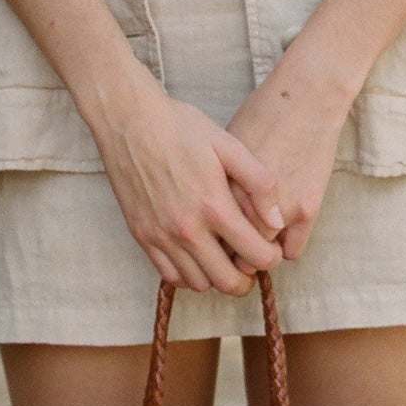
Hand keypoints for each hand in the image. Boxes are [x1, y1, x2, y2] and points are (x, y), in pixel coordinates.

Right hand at [93, 76, 286, 293]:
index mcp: (214, 206)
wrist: (129, 121)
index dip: (271, 257)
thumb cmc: (181, 128)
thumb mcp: (229, 146)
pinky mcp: (141, 236)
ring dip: (217, 277)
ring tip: (224, 257)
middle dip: (247, 278)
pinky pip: (169, 275)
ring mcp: (161, 235)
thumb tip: (276, 222)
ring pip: (198, 283)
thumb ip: (260, 184)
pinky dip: (188, 273)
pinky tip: (197, 255)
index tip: (271, 249)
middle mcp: (187, 228)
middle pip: (227, 282)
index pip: (255, 255)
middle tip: (251, 262)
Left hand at [225, 56, 353, 265]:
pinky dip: (287, 246)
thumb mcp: (224, 146)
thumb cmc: (262, 114)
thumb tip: (208, 211)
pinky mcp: (307, 209)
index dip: (211, 242)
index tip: (215, 240)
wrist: (306, 96)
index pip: (209, 237)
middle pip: (235, 253)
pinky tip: (284, 232)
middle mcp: (246, 204)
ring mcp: (278, 209)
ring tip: (259, 239)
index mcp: (220, 188)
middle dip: (235, 254)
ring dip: (261, 252)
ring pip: (265, 254)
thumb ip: (217, 182)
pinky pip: (293, 250)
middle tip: (237, 247)